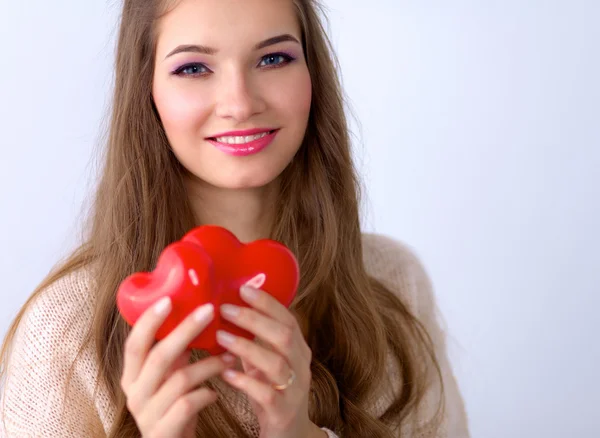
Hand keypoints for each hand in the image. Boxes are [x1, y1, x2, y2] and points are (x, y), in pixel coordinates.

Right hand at [120, 297, 232, 437]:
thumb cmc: (172, 409)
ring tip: (230, 357)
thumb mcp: (168, 378)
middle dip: (186, 330)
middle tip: (209, 311)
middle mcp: (134, 394)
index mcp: (131, 376)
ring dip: (209, 364)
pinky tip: (215, 393)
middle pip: (159, 356)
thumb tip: (194, 316)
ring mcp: (147, 414)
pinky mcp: (163, 432)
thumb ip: (175, 355)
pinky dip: (207, 394)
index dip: (148, 322)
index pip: (134, 344)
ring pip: (180, 379)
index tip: (168, 299)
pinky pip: (188, 404)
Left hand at [217, 277, 321, 437]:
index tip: (243, 288)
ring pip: (276, 363)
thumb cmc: (272, 393)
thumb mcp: (265, 364)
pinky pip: (266, 394)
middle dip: (254, 319)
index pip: (288, 319)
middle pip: (284, 335)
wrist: (290, 435)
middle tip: (225, 308)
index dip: (267, 302)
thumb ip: (253, 342)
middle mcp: (300, 366)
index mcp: (297, 350)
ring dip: (247, 347)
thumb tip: (226, 312)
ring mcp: (294, 389)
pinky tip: (226, 373)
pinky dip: (245, 381)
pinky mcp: (283, 412)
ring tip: (220, 336)